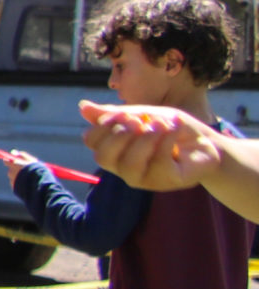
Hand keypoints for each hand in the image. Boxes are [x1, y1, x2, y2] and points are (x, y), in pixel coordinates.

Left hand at [1, 148, 37, 186]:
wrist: (39, 185)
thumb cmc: (37, 171)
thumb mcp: (32, 161)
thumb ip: (23, 156)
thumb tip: (15, 152)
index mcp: (14, 164)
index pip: (6, 161)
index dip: (10, 161)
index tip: (14, 162)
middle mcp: (11, 172)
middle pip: (11, 170)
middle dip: (16, 170)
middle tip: (25, 171)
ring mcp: (12, 181)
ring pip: (14, 178)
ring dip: (19, 178)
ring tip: (29, 179)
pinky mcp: (14, 188)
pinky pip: (16, 185)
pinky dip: (20, 184)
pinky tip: (28, 184)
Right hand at [80, 100, 220, 191]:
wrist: (205, 142)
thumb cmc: (170, 129)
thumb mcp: (142, 115)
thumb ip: (115, 114)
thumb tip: (82, 106)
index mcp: (115, 150)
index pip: (91, 142)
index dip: (102, 126)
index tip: (123, 113)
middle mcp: (124, 168)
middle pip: (103, 158)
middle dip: (119, 135)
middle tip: (138, 121)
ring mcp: (144, 179)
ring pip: (128, 165)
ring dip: (145, 139)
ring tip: (160, 124)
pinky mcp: (166, 182)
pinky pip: (158, 164)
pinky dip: (166, 140)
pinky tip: (173, 129)